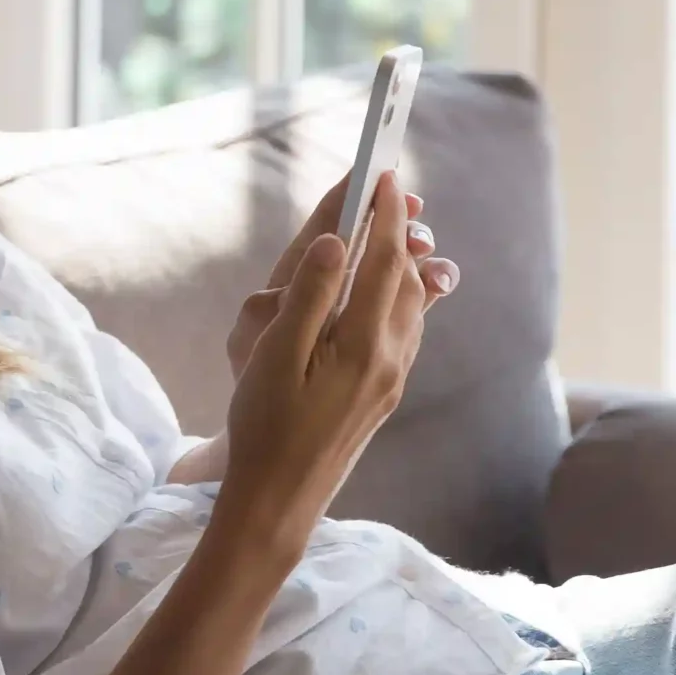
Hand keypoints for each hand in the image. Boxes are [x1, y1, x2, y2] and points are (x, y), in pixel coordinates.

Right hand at [216, 173, 432, 554]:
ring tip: (397, 233)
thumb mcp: (273, 357)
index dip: (383, 215)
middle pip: (406, 280)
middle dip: (400, 232)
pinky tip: (389, 297)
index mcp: (361, 345)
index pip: (382, 262)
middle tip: (392, 193)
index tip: (383, 174)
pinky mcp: (382, 396)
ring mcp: (390, 381)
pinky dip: (401, 299)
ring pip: (411, 308)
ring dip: (405, 265)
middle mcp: (388, 360)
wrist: (279, 500)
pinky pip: (404, 333)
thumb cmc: (264, 427)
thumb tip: (335, 243)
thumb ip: (308, 298)